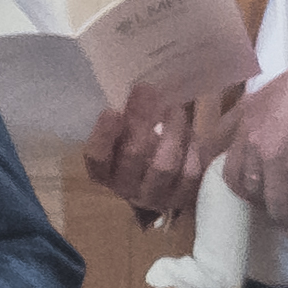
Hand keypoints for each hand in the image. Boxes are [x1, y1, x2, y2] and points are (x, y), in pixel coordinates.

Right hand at [85, 83, 218, 220]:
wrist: (172, 183)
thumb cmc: (144, 150)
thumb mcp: (129, 135)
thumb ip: (129, 118)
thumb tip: (141, 89)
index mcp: (105, 172)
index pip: (96, 158)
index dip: (103, 135)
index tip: (112, 110)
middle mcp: (126, 188)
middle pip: (133, 155)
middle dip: (141, 119)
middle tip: (148, 91)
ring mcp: (156, 197)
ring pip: (164, 165)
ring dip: (171, 131)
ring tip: (174, 108)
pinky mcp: (183, 198)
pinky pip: (189, 173)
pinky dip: (191, 148)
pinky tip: (190, 131)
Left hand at [218, 51, 287, 211]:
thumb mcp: (278, 88)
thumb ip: (268, 105)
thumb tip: (278, 117)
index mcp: (244, 112)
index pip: (216, 142)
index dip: (217, 162)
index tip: (228, 176)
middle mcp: (244, 132)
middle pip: (232, 172)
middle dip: (243, 191)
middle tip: (258, 200)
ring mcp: (259, 148)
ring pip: (251, 187)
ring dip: (262, 203)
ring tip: (275, 211)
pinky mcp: (279, 162)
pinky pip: (274, 196)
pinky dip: (279, 211)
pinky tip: (286, 220)